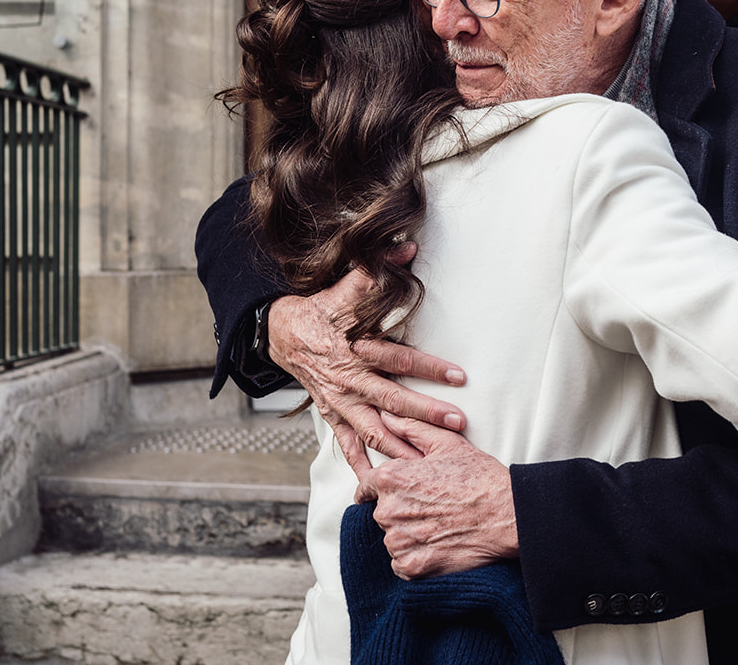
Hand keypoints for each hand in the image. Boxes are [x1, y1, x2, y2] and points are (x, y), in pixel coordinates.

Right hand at [265, 245, 469, 477]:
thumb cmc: (316, 312)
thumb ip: (376, 271)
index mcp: (352, 352)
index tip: (460, 377)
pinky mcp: (332, 416)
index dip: (429, 367)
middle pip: (391, 402)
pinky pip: (347, 447)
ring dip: (401, 448)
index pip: (397, 360)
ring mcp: (338, 404)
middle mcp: (346, 383)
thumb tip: (406, 247)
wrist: (277, 334)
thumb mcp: (343, 288)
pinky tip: (375, 489)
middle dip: (425, 415)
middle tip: (457, 424)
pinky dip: (361, 467)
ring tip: (427, 466)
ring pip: (373, 431)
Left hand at [354, 414, 519, 578]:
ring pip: (392, 539)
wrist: (507, 515)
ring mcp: (399, 541)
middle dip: (400, 511)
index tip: (396, 493)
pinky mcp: (411, 566)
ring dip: (408, 535)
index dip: (379, 489)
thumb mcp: (446, 443)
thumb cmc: (479, 477)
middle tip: (431, 508)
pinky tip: (438, 545)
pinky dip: (416, 557)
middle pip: (381, 513)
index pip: (365, 487)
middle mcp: (388, 511)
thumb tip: (386, 416)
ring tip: (438, 526)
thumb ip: (410, 427)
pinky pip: (401, 563)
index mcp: (391, 479)